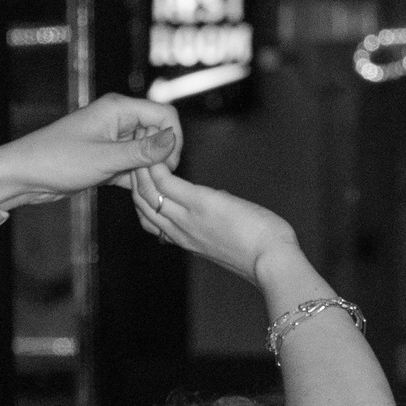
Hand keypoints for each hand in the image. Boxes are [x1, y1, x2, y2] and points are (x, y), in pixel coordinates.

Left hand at [0, 95, 180, 208]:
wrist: (23, 176)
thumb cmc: (56, 160)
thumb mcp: (104, 158)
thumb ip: (141, 151)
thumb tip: (173, 140)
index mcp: (118, 109)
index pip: (164, 115)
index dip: (173, 140)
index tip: (170, 167)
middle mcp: (117, 121)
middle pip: (157, 135)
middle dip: (161, 160)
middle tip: (154, 185)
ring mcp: (112, 141)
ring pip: (145, 154)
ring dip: (148, 173)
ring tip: (144, 194)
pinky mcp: (106, 160)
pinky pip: (131, 168)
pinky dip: (136, 182)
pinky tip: (137, 198)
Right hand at [125, 163, 298, 284]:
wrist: (270, 261)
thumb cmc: (259, 250)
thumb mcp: (228, 238)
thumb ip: (215, 222)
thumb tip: (218, 203)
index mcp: (186, 240)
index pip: (150, 219)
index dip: (142, 196)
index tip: (143, 175)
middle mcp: (179, 231)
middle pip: (143, 205)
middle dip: (135, 178)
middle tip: (137, 151)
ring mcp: (187, 218)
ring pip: (147, 194)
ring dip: (141, 168)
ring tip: (141, 144)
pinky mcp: (200, 203)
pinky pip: (166, 184)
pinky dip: (156, 166)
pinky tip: (156, 149)